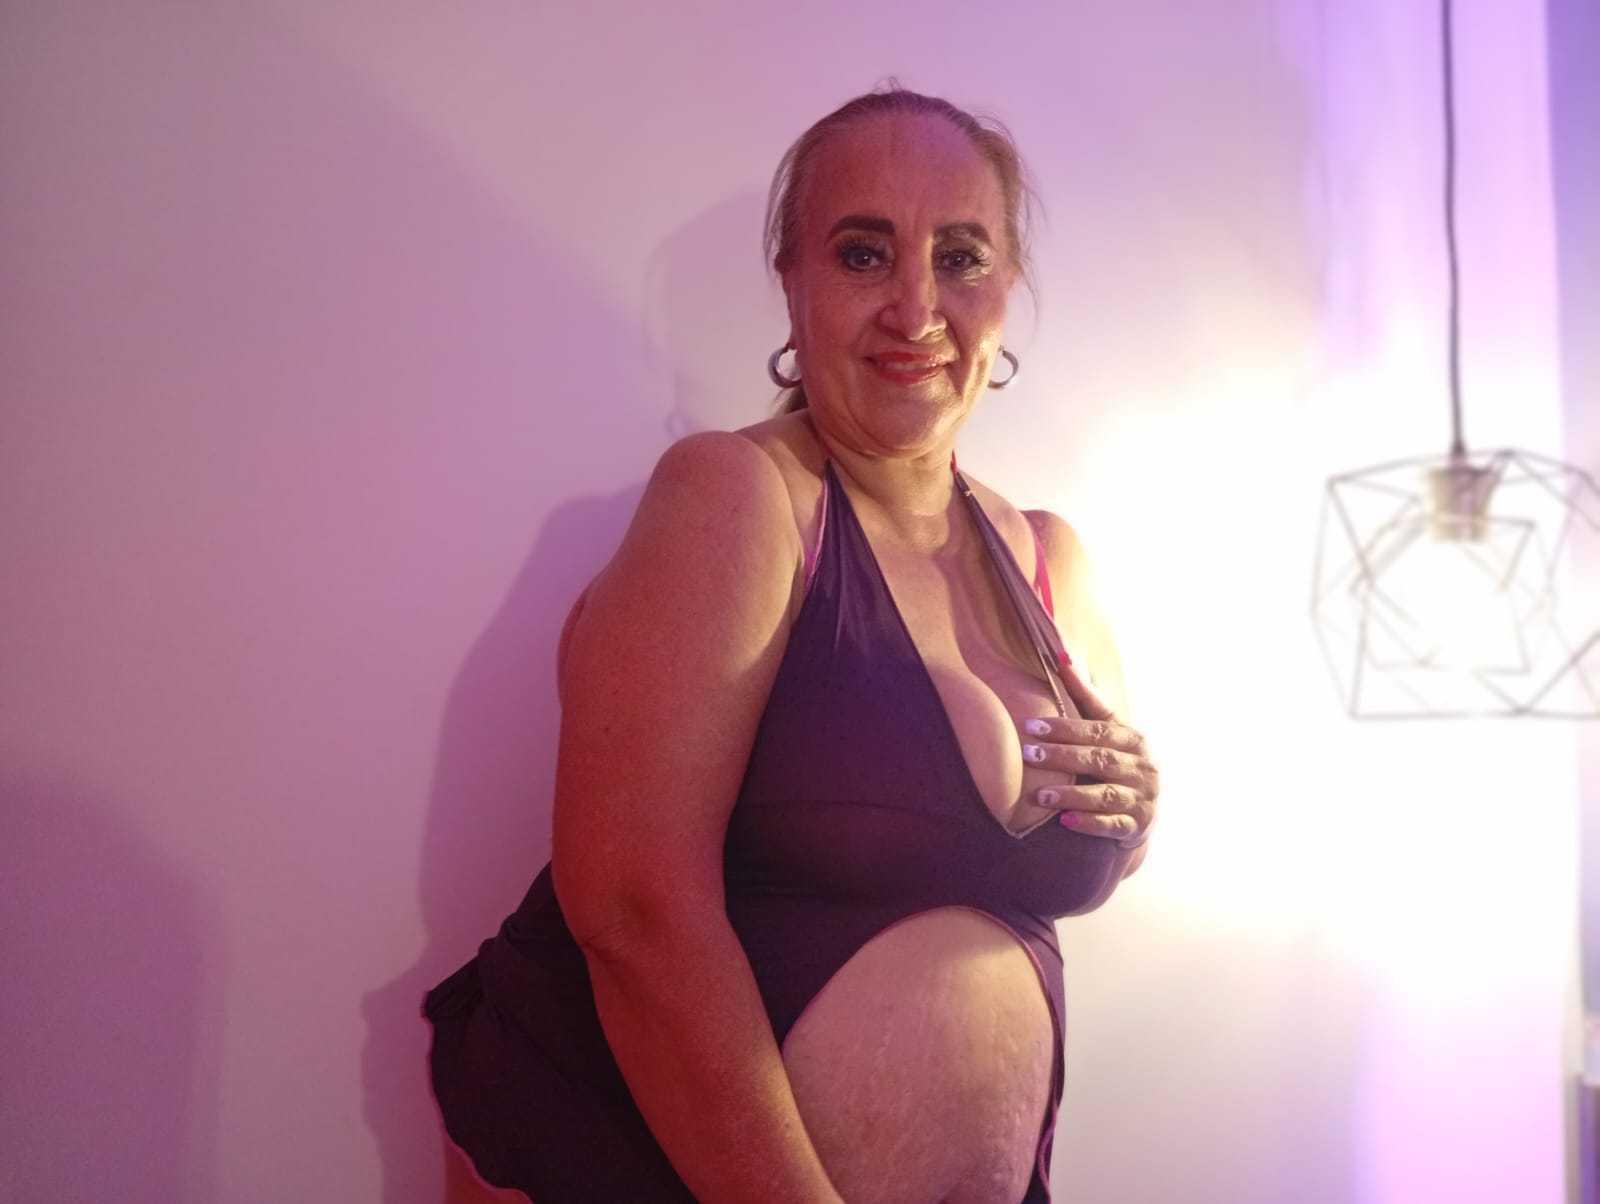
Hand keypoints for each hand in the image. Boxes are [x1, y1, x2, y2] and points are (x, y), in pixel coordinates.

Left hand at [1017, 658, 1158, 848]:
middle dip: (1063, 757)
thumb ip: (1087, 699)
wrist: (1144, 812)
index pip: (1098, 730)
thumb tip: (1061, 658)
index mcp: (1133, 740)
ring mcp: (1142, 799)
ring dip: (1072, 794)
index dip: (1066, 728)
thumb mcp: (1109, 731)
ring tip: (1040, 795)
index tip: (1031, 726)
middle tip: (1028, 754)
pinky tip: (1065, 821)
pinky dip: (1090, 823)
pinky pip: (1113, 826)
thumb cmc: (1118, 763)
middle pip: (1100, 760)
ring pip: (1106, 796)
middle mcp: (1142, 768)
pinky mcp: (1137, 827)